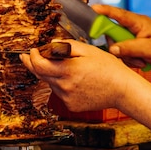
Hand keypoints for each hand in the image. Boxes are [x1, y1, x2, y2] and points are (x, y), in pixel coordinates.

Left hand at [21, 40, 139, 112]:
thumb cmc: (108, 68)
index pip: (39, 65)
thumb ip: (67, 46)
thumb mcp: (89, 50)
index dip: (32, 57)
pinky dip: (61, 84)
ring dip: (51, 74)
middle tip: (27, 56)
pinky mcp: (71, 106)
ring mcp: (68, 98)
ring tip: (67, 67)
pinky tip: (76, 80)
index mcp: (68, 71)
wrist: (122, 90)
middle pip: (40, 75)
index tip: (33, 50)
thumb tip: (50, 44)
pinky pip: (60, 92)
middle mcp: (65, 86)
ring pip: (51, 83)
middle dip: (33, 64)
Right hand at [92, 4, 150, 68]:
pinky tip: (142, 61)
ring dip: (127, 56)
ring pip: (118, 46)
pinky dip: (131, 59)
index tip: (92, 9)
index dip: (104, 11)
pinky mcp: (134, 44)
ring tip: (142, 60)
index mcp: (138, 22)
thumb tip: (112, 48)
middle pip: (114, 34)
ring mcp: (134, 36)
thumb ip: (129, 48)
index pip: (117, 14)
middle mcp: (134, 27)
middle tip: (131, 55)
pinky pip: (124, 52)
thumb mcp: (149, 49)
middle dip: (119, 47)